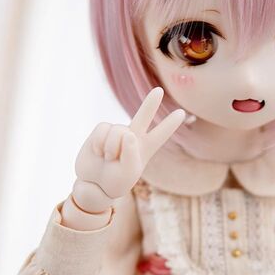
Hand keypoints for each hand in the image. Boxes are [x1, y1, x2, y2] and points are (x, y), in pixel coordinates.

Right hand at [72, 86, 184, 208]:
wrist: (93, 183)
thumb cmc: (115, 181)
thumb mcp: (128, 172)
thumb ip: (131, 153)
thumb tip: (128, 133)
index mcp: (145, 148)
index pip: (160, 134)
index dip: (170, 124)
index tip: (181, 113)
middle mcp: (133, 137)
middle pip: (143, 116)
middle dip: (150, 104)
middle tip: (158, 91)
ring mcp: (117, 132)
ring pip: (118, 131)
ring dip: (111, 148)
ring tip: (108, 159)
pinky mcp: (102, 130)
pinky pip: (103, 129)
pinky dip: (99, 143)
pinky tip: (98, 153)